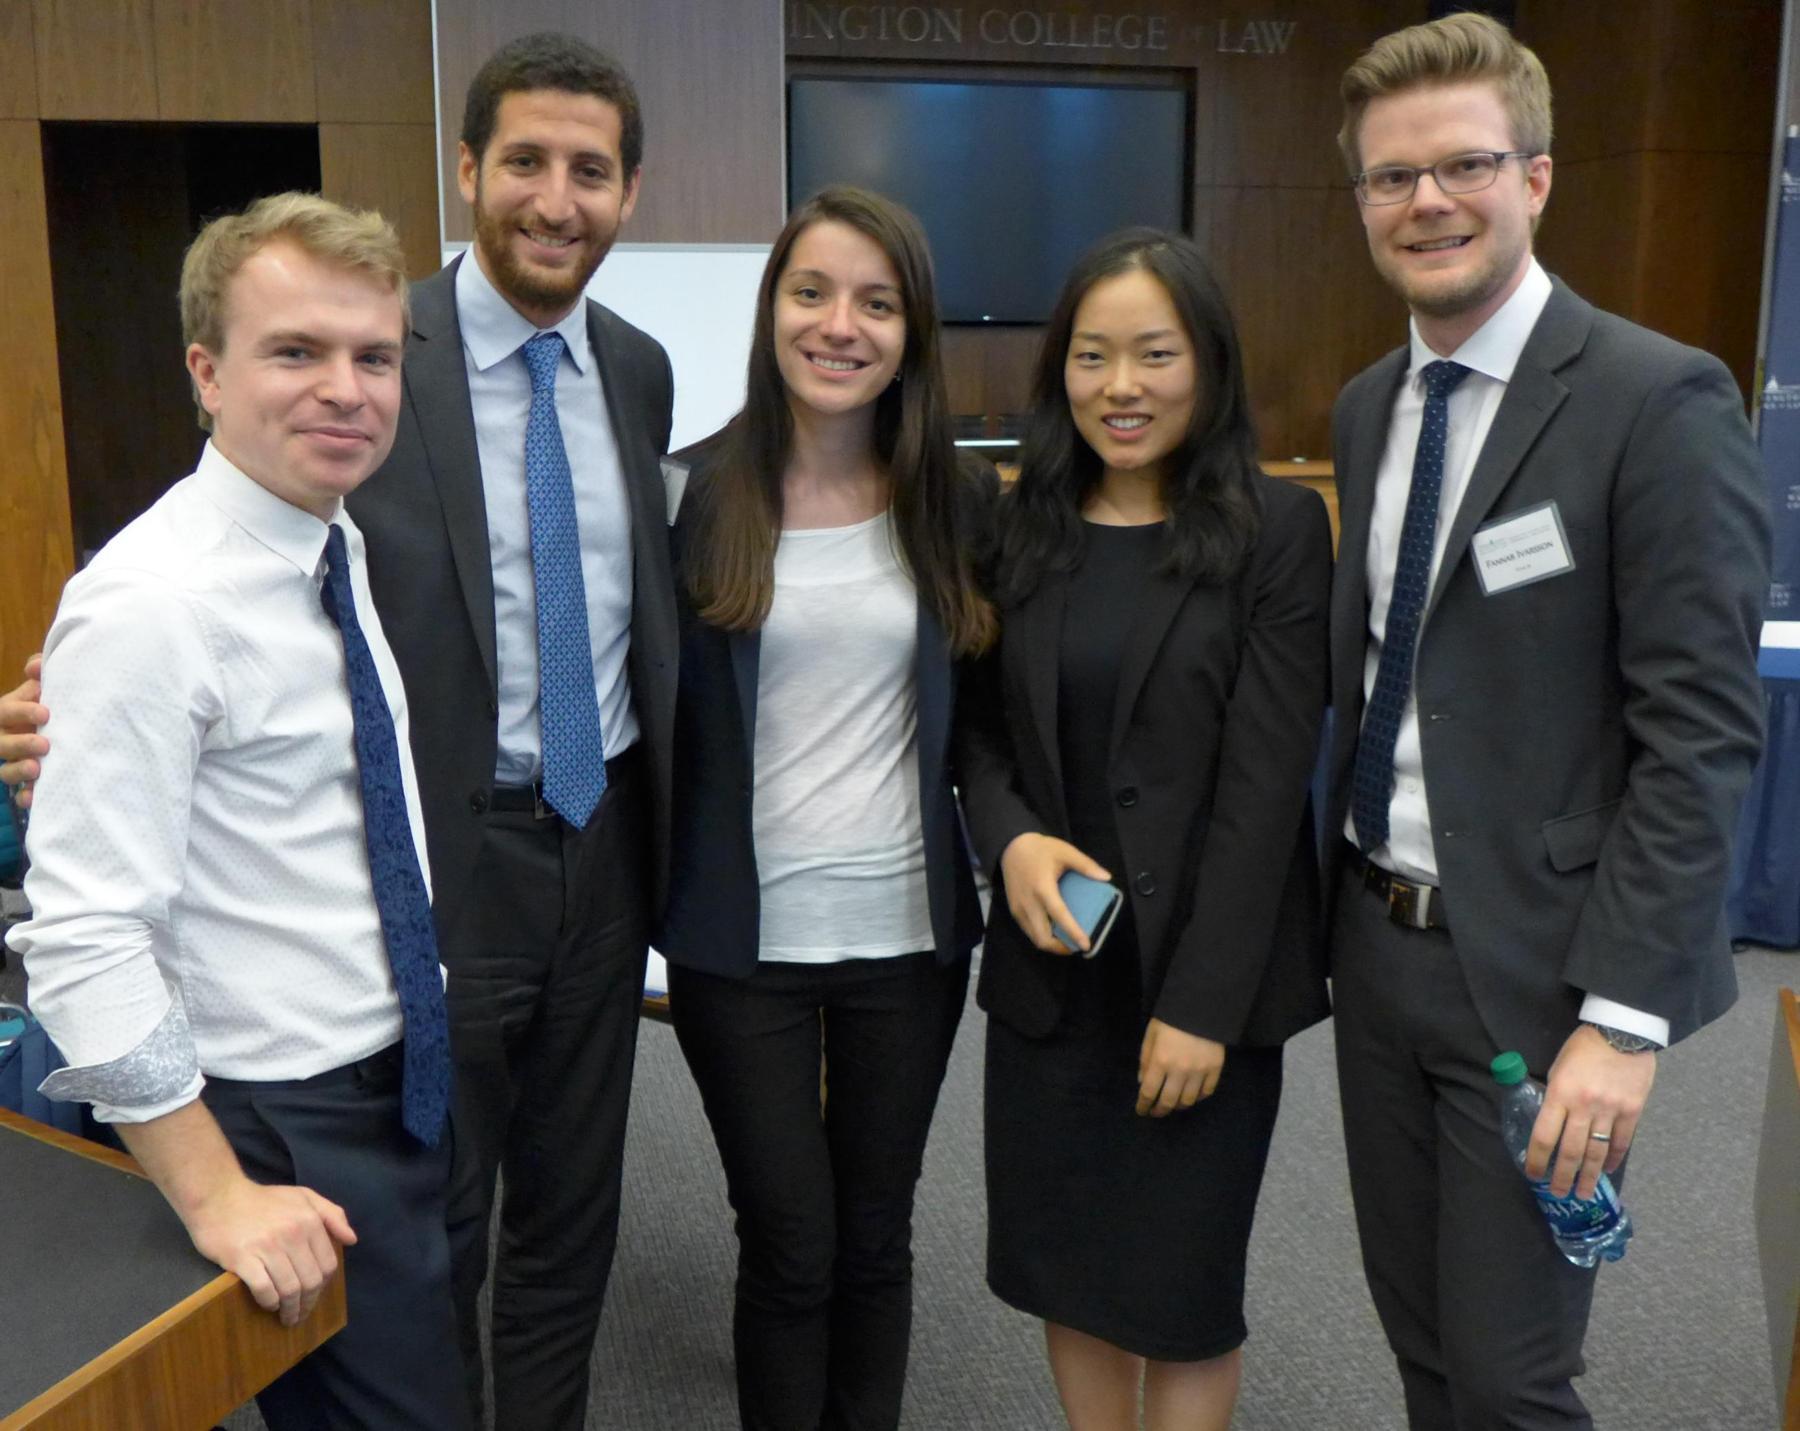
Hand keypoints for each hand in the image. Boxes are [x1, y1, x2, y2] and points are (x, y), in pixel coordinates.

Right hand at [0, 654, 47, 808]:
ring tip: (37, 770)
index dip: (22, 712)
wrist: (45, 729)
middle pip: (2, 743)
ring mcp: (9, 761)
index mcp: (7, 712)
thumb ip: (39, 677)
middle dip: (21, 744)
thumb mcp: (37, 691)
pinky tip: (33, 798)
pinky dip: (25, 797)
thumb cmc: (42, 706)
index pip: (7, 711)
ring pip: (5, 770)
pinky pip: (17, 793)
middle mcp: (3, 738)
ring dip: (19, 770)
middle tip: (44, 745)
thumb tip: (36, 665)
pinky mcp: (20, 781)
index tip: (46, 713)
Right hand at [184, 1177, 357, 1325]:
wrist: (218, 1196)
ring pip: (290, 1289)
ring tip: (287, 1318)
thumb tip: (352, 1239)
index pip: (327, 1264)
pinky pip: (264, 1289)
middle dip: (308, 1303)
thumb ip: (332, 1214)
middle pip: (311, 1280)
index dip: (324, 1286)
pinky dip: (270, 1302)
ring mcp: (267, 1247)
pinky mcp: (242, 1258)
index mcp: (310, 1220)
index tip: (315, 1296)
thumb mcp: (303, 1196)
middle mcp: (293, 1234)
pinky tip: (269, 1305)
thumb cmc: (263, 1199)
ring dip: (290, 1309)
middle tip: (301, 1315)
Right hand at [998, 832, 1110, 953]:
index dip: (1073, 933)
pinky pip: (1028, 931)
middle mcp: (1028, 903)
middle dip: (1061, 948)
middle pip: (1042, 938)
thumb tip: (1106, 877)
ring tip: (1067, 940)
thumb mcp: (1065, 851)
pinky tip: (1054, 930)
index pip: (1059, 916)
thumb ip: (1085, 865)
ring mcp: (1018, 909)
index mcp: (1043, 889)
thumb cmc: (1040, 850)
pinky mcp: (1014, 911)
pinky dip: (1042, 936)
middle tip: (1077, 946)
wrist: (1011, 848)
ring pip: (1034, 938)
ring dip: (1051, 944)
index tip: (1086, 946)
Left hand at [1137, 1018, 1225, 1116]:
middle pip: (1168, 1101)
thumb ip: (1145, 1060)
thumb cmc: (1170, 1019)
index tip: (1141, 1111)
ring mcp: (1200, 1071)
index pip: (1149, 1092)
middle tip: (1156, 1112)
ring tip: (1173, 1105)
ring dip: (1178, 1106)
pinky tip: (1192, 1096)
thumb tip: (1143, 1082)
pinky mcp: (1215, 1069)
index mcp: (1160, 1061)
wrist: (1200, 1005)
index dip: (1144, 1105)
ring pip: (1188, 1100)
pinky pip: (1207, 1091)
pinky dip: (1198, 1098)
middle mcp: (1180, 1070)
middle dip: (1160, 1111)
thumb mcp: (1151, 1035)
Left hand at [1525, 1024, 1656, 1199]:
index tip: (1533, 1174)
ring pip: (1596, 1151)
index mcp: (1560, 1094)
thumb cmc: (1583, 1047)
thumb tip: (1551, 1122)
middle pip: (1571, 1150)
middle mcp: (1583, 1107)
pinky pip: (1621, 1141)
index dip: (1537, 1159)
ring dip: (1588, 1175)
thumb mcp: (1558, 1068)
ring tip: (1583, 1193)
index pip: (1544, 1136)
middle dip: (1563, 1176)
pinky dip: (1613, 1158)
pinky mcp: (1632, 1111)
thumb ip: (1555, 1096)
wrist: (1622, 1032)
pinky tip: (1606, 1170)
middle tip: (1560, 1194)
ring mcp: (1610, 1111)